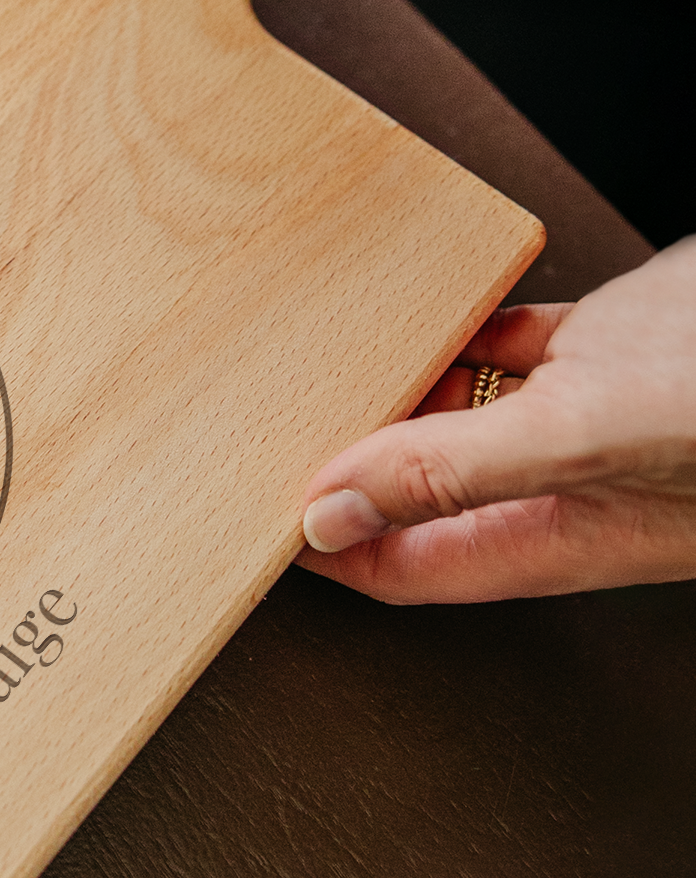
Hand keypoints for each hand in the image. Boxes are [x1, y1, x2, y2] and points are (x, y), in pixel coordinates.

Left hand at [298, 238, 695, 603]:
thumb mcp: (579, 436)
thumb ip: (455, 475)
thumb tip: (335, 515)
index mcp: (555, 537)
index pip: (408, 566)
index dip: (330, 545)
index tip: (263, 512)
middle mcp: (568, 489)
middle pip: (421, 488)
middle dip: (352, 456)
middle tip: (286, 417)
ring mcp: (590, 422)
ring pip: (463, 415)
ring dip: (405, 387)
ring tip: (337, 360)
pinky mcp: (613, 354)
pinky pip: (513, 349)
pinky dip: (468, 330)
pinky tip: (431, 311)